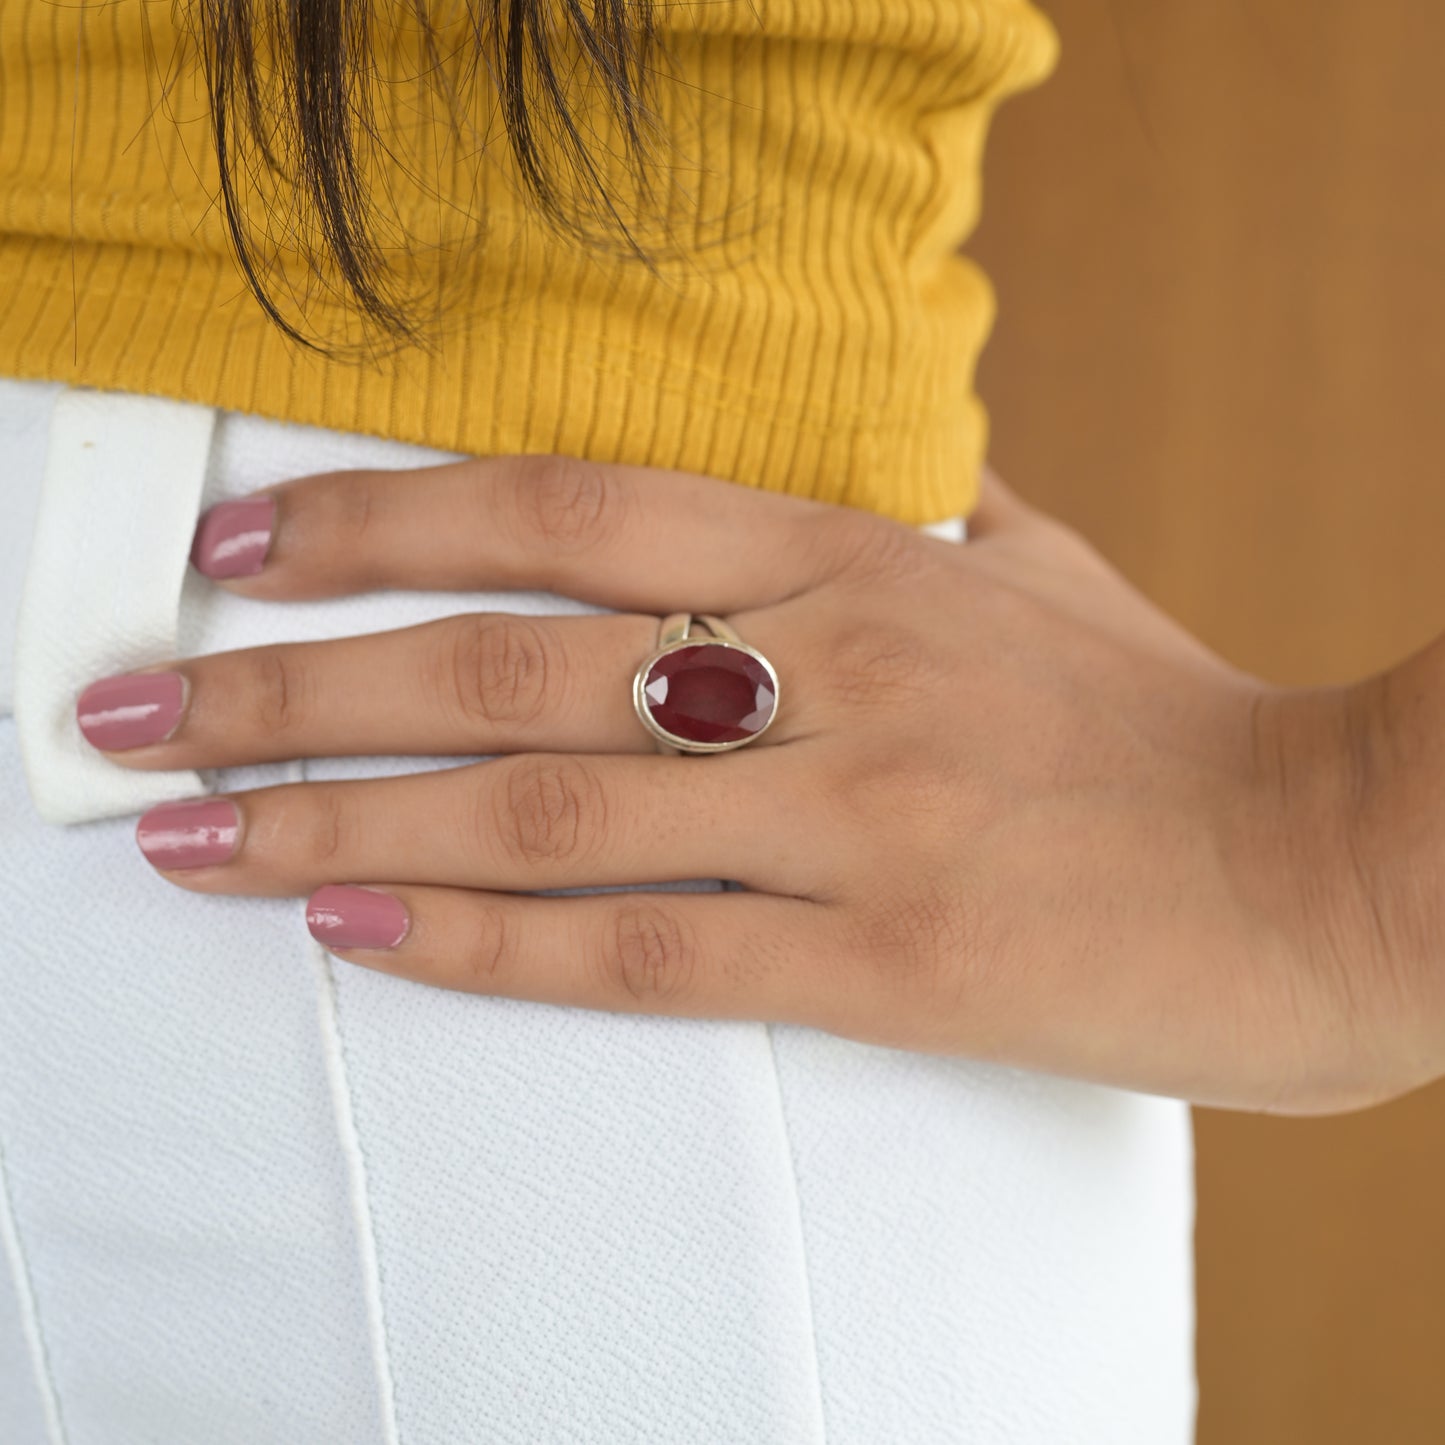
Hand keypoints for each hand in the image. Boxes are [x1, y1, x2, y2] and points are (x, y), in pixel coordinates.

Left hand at [76, 455, 1439, 1112]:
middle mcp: (834, 668)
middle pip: (505, 659)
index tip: (244, 546)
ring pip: (542, 805)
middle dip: (295, 684)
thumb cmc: (1175, 717)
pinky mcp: (886, 958)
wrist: (1335, 865)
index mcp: (861, 555)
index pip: (566, 508)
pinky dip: (484, 939)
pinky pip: (640, 950)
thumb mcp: (1041, 576)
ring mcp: (856, 816)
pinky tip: (356, 925)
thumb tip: (851, 472)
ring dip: (342, 816)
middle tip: (136, 712)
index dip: (385, 517)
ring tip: (187, 842)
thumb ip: (922, 518)